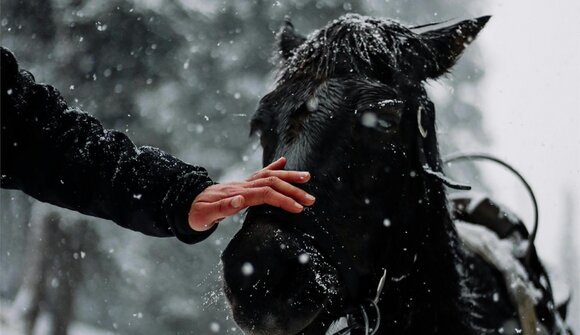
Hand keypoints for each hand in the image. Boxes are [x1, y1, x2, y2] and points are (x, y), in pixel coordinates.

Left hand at [188, 157, 314, 230]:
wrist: (186, 203)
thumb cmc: (196, 213)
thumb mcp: (205, 216)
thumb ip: (222, 208)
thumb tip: (240, 200)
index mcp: (237, 194)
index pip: (265, 194)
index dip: (283, 199)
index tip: (298, 208)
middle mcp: (243, 186)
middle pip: (272, 183)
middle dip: (293, 190)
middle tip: (311, 200)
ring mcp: (243, 183)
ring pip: (270, 176)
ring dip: (289, 177)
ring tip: (307, 178)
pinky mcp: (243, 184)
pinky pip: (261, 173)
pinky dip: (274, 167)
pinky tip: (284, 162)